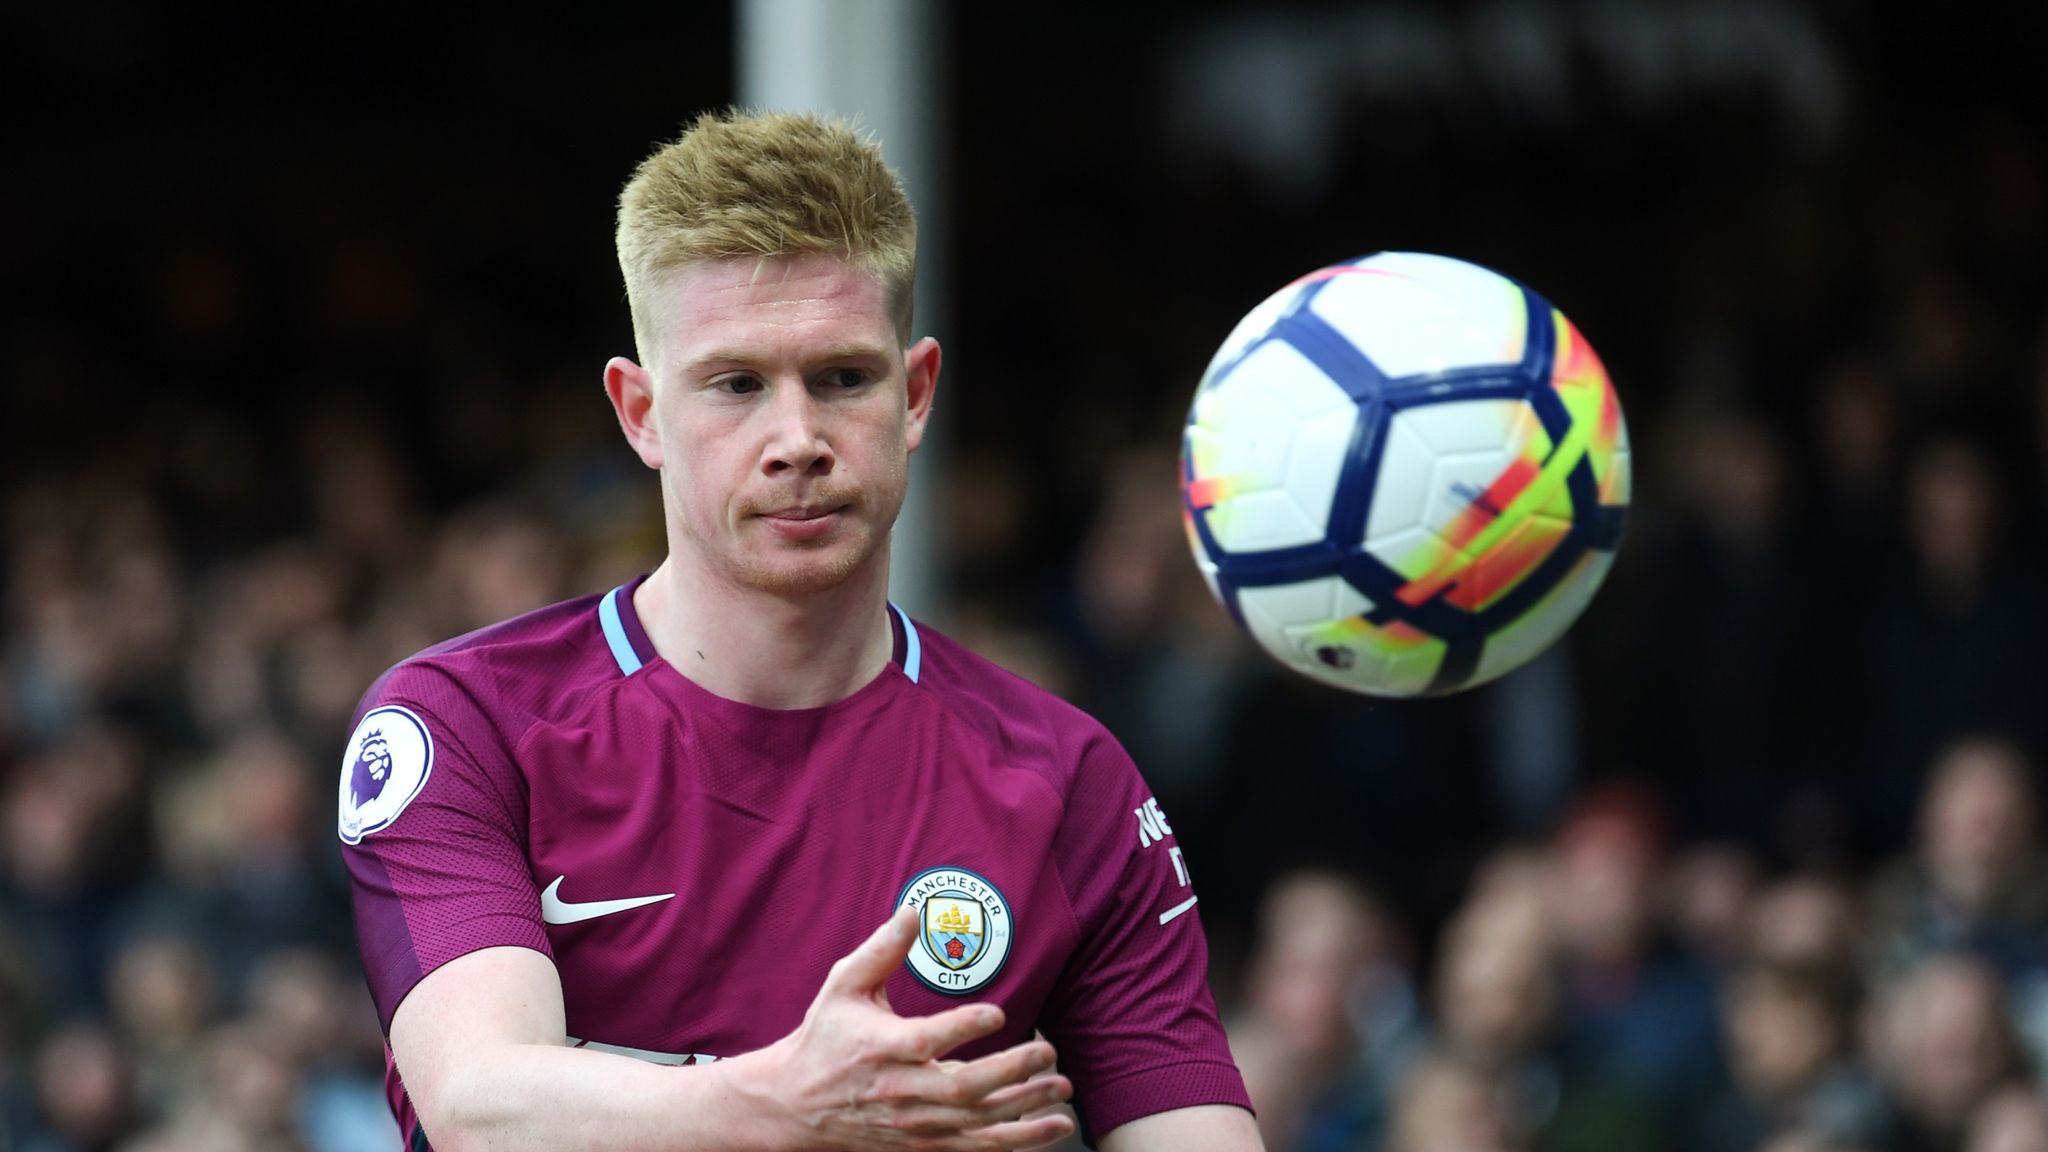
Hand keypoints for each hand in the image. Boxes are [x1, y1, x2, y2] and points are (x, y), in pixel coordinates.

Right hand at [746, 907, 1075, 1150]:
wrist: (796, 1104)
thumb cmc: (825, 1037)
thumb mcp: (843, 986)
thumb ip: (881, 951)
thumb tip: (913, 912)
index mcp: (880, 1048)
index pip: (926, 1040)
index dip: (962, 1027)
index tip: (996, 1012)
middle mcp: (900, 1090)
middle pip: (962, 1088)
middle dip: (1010, 1071)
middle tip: (1048, 1050)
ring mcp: (914, 1122)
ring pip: (977, 1122)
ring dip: (1025, 1108)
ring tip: (1062, 1088)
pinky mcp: (924, 1142)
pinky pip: (977, 1147)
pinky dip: (1018, 1140)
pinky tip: (1052, 1125)